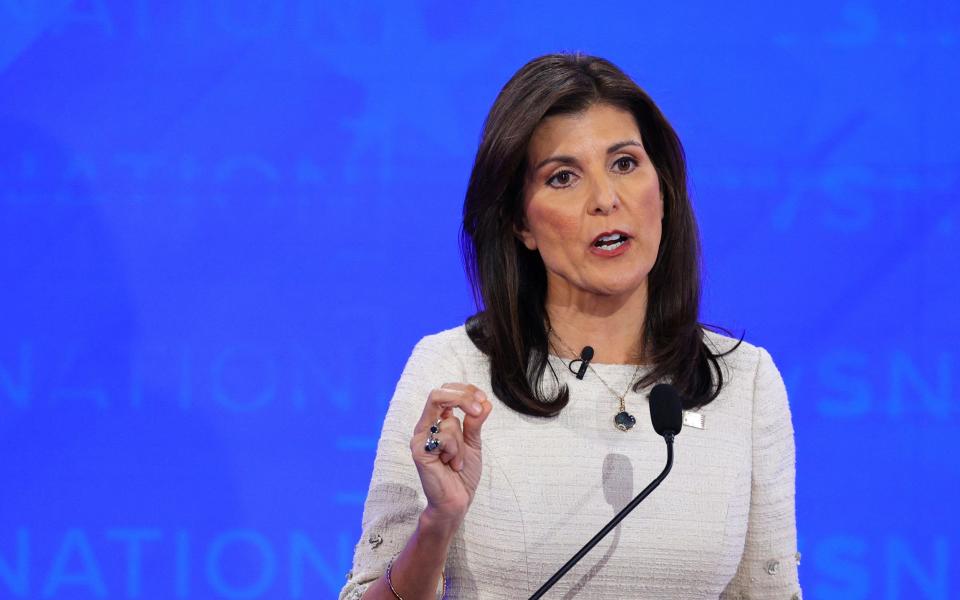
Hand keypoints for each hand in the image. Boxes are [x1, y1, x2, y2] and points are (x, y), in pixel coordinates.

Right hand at [410, 383, 492, 528]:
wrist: (457, 501)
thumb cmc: (462, 474)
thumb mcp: (473, 443)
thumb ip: (475, 422)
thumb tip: (485, 402)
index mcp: (436, 422)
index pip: (445, 391)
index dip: (465, 390)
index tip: (483, 399)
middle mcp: (424, 427)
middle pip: (437, 394)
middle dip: (462, 398)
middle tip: (478, 409)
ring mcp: (419, 438)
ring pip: (448, 421)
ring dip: (462, 442)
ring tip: (457, 461)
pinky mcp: (419, 450)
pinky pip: (444, 437)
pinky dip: (456, 452)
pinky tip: (451, 465)